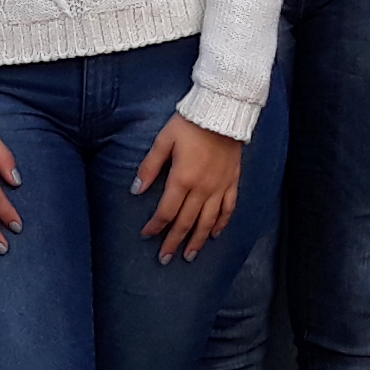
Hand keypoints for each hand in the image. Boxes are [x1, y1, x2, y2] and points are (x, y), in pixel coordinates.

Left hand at [131, 113, 245, 262]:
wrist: (223, 111)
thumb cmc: (189, 124)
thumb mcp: (164, 140)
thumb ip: (150, 167)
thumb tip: (136, 190)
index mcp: (182, 179)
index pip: (166, 211)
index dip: (155, 226)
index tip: (146, 235)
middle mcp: (202, 188)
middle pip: (186, 222)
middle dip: (173, 242)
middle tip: (165, 259)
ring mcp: (219, 187)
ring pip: (208, 221)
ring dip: (198, 240)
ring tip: (189, 256)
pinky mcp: (232, 181)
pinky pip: (228, 208)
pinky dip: (221, 224)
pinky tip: (215, 234)